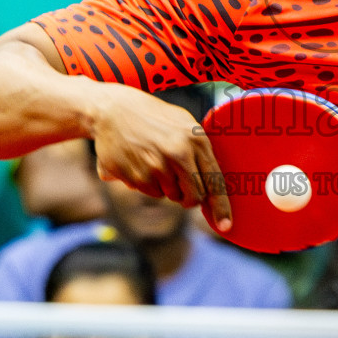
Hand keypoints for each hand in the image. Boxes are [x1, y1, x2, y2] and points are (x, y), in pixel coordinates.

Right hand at [87, 86, 232, 230]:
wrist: (112, 110)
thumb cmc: (154, 117)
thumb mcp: (184, 124)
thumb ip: (200, 152)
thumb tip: (213, 189)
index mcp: (195, 140)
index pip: (214, 181)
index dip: (221, 207)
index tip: (226, 226)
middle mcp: (178, 155)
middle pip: (194, 196)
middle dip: (190, 197)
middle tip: (181, 183)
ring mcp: (155, 167)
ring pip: (170, 195)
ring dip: (166, 186)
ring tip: (154, 159)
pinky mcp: (135, 177)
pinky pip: (150, 192)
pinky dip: (147, 183)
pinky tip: (139, 161)